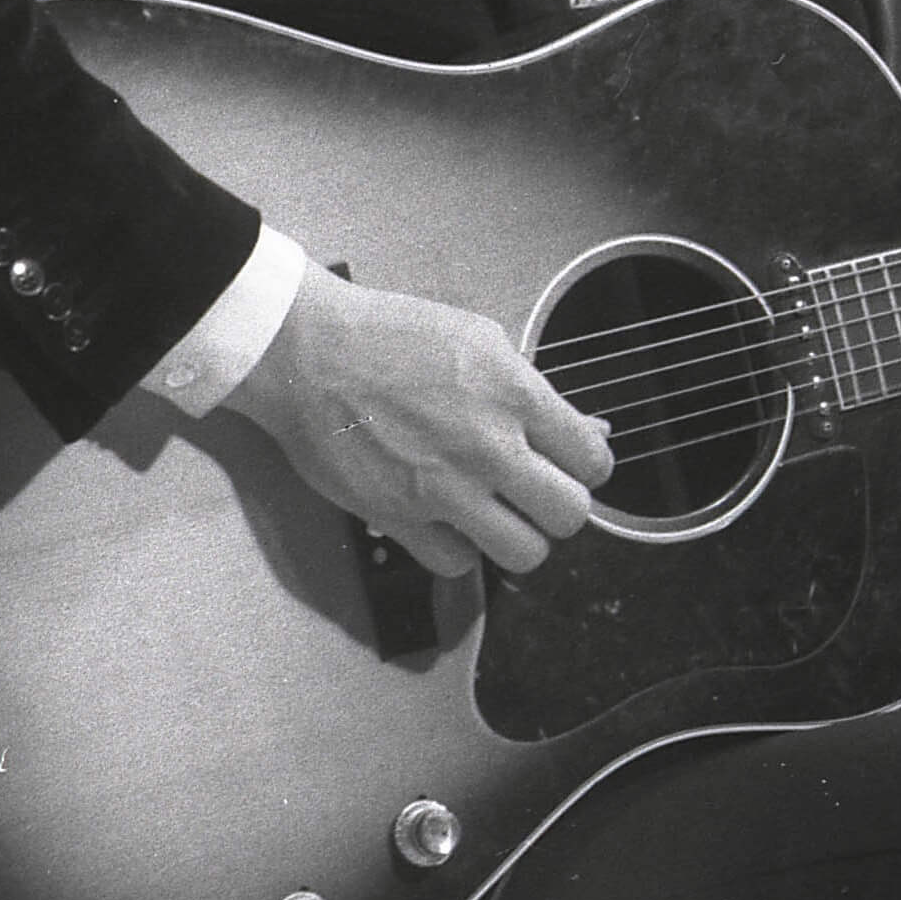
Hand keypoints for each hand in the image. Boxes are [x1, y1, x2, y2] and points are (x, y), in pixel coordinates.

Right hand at [225, 262, 613, 578]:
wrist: (307, 351)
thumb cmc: (388, 335)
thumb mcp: (479, 339)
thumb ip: (532, 391)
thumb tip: (585, 431)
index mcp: (514, 394)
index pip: (593, 460)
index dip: (587, 467)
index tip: (569, 465)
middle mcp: (487, 445)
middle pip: (569, 515)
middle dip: (559, 507)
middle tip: (535, 494)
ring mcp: (444, 487)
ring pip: (524, 554)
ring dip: (516, 537)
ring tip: (496, 514)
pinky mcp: (399, 517)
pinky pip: (457, 564)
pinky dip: (457, 549)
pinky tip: (447, 520)